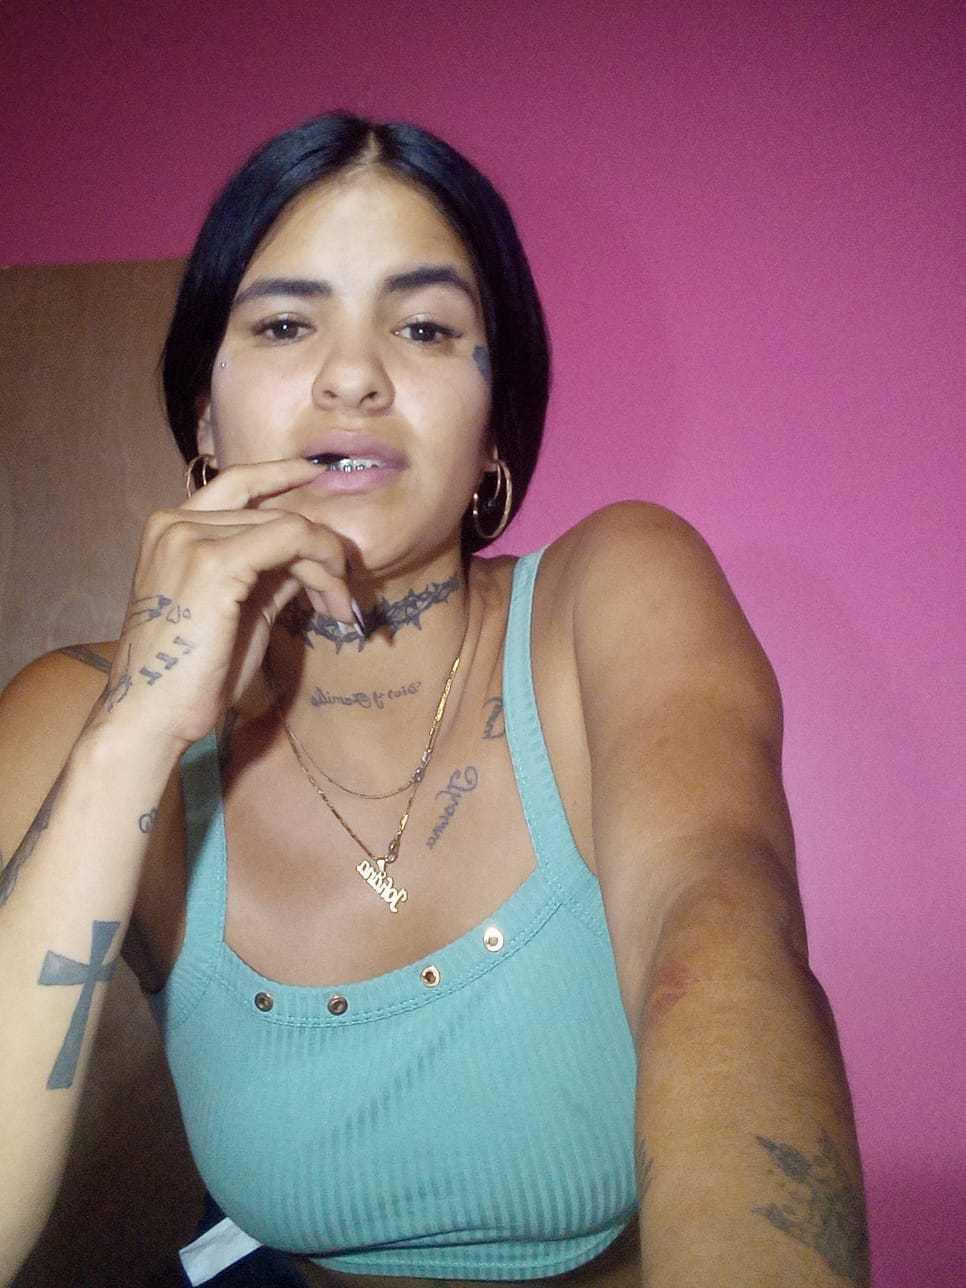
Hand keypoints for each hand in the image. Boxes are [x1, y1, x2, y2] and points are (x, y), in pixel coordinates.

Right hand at [97, 459, 351, 749]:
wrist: (151, 714)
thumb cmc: (190, 674)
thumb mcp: (237, 609)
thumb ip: (267, 574)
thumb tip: (308, 556)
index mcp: (170, 529)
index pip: (237, 486)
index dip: (279, 474)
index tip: (316, 473)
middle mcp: (175, 522)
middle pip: (272, 513)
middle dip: (320, 553)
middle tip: (345, 598)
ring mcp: (190, 537)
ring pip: (289, 527)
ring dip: (328, 567)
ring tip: (341, 608)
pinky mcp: (214, 561)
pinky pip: (291, 539)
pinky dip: (323, 567)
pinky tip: (332, 601)